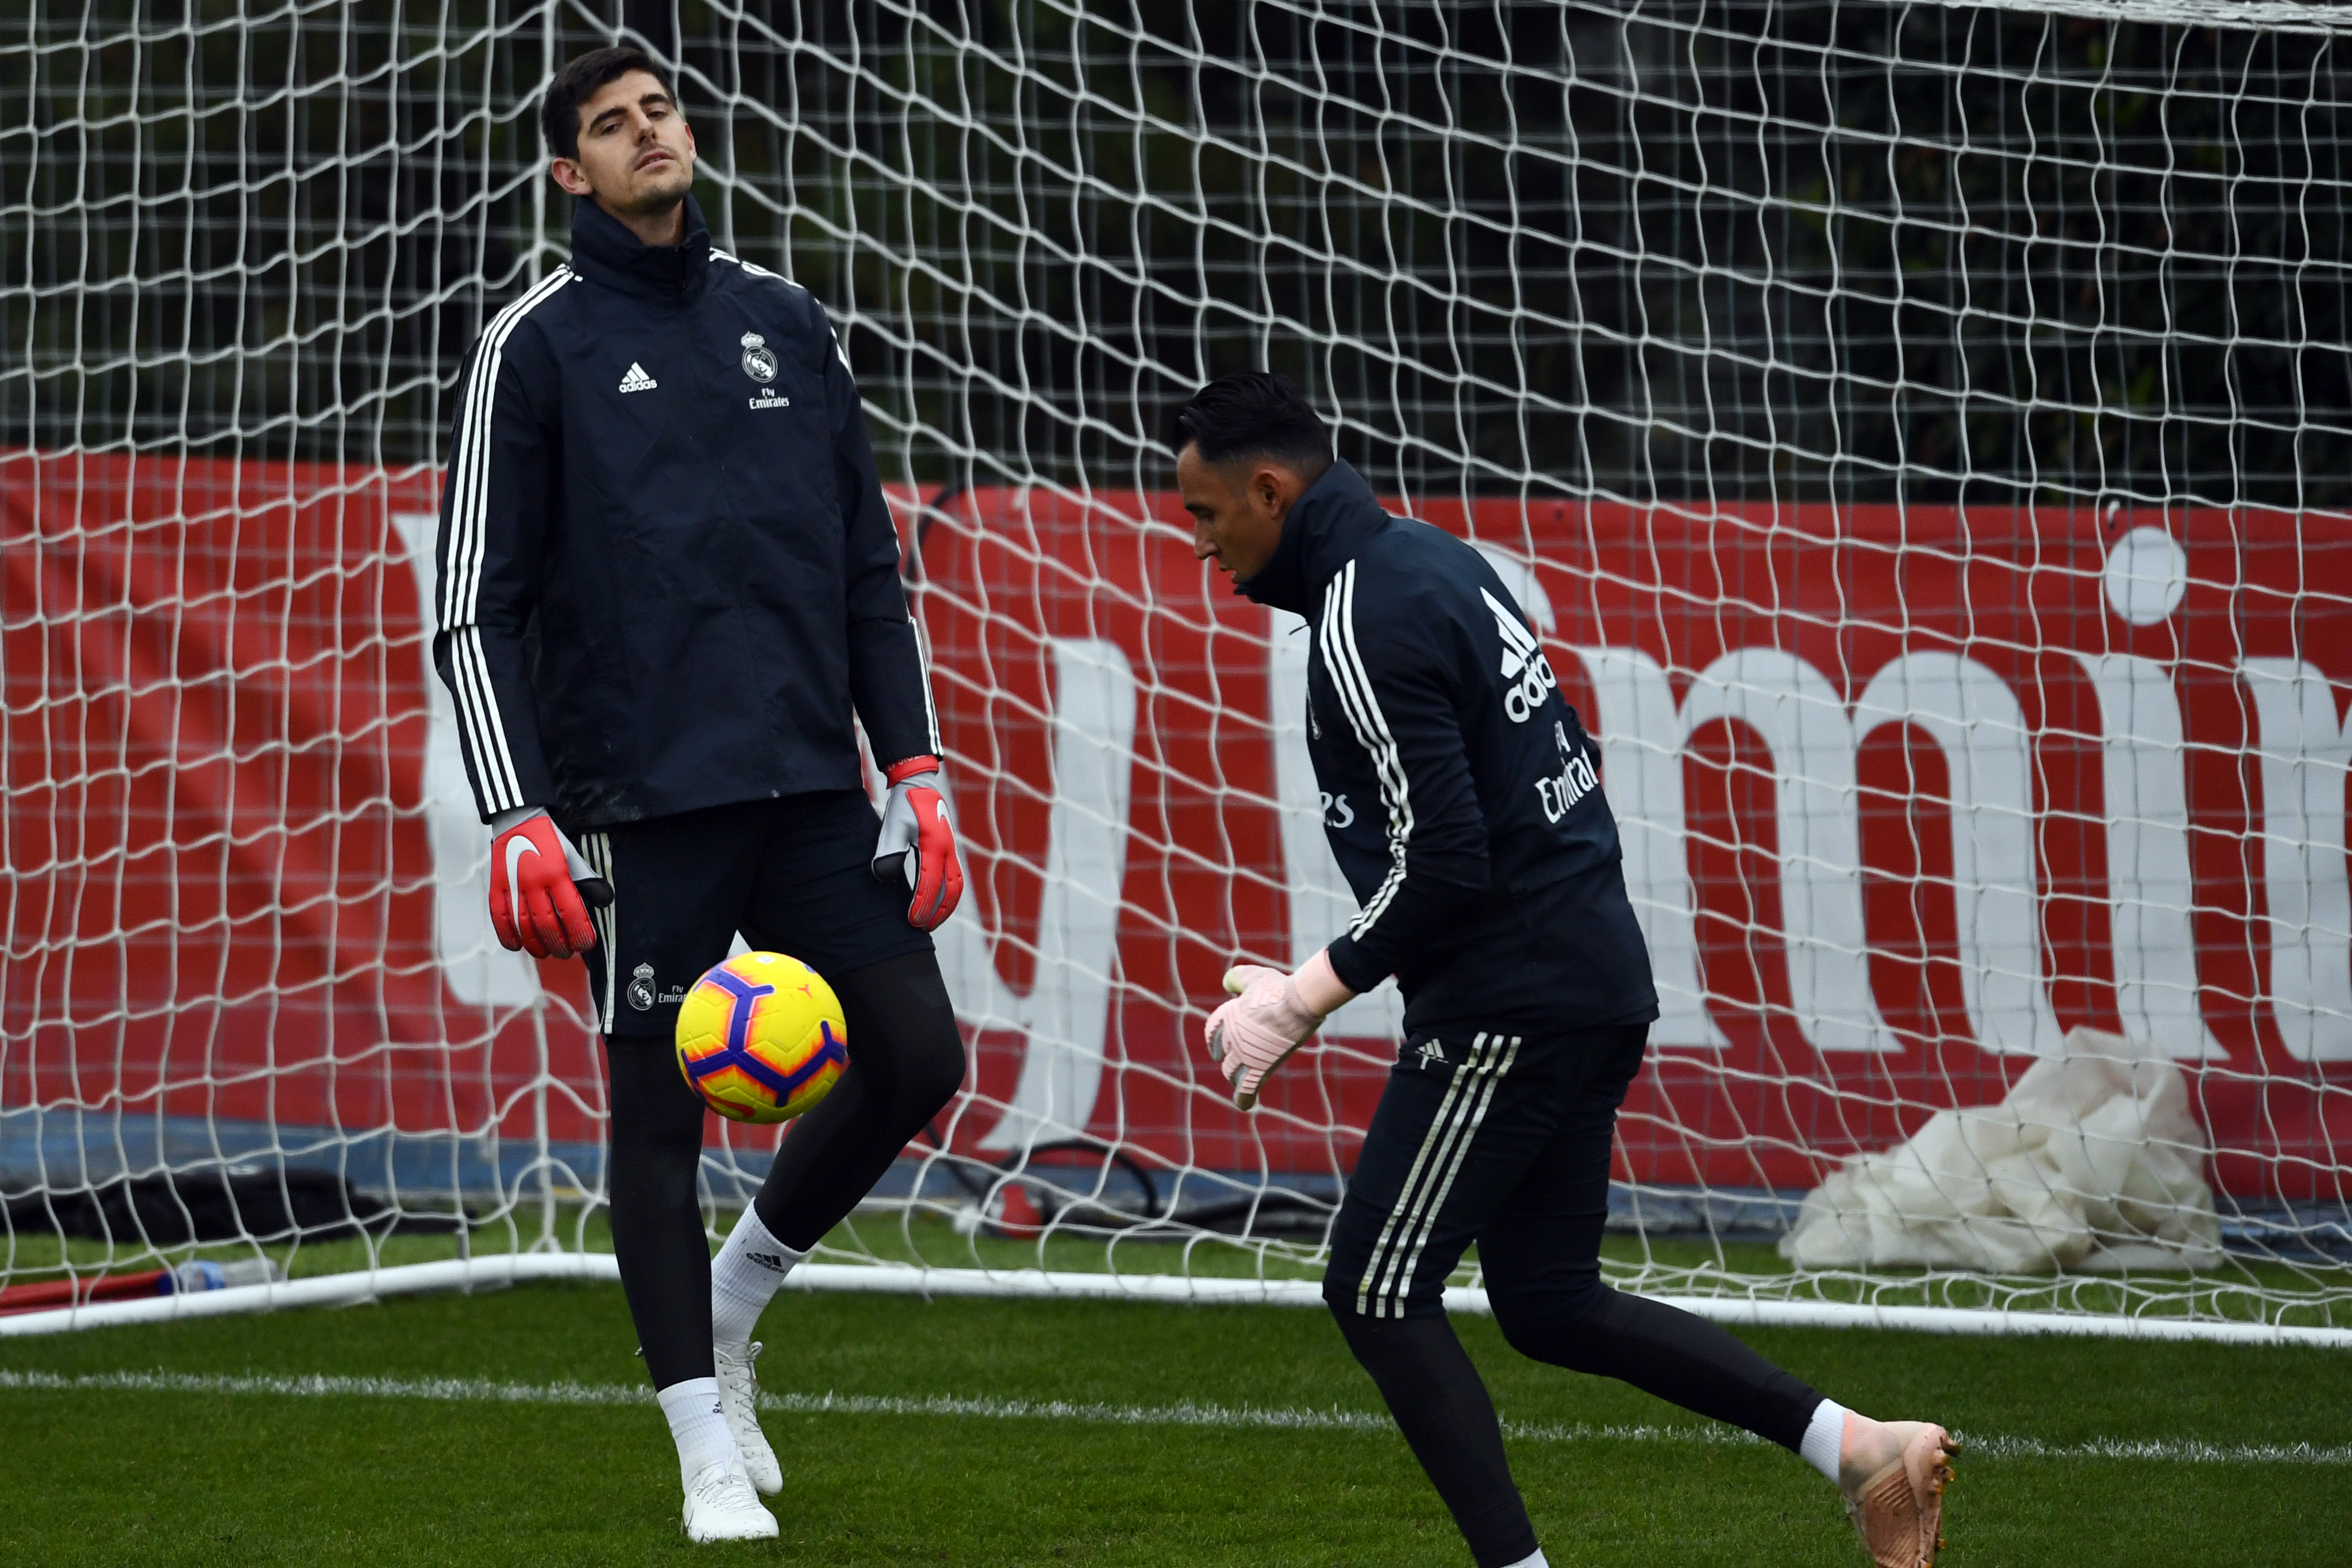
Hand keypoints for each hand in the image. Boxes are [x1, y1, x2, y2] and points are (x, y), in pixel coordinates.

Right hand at [486, 808, 608, 958]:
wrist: (518, 820)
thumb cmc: (550, 841)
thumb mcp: (574, 857)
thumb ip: (587, 881)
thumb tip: (603, 901)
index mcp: (557, 873)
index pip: (571, 912)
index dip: (579, 933)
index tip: (585, 945)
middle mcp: (534, 881)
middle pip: (546, 925)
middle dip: (559, 945)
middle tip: (566, 953)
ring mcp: (513, 885)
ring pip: (523, 926)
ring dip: (536, 945)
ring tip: (546, 953)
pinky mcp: (496, 886)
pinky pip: (500, 917)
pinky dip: (507, 935)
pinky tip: (517, 946)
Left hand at [872, 755, 964, 930]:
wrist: (918, 784)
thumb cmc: (902, 805)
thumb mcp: (891, 827)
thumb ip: (888, 852)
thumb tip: (883, 877)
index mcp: (934, 844)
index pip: (930, 883)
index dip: (922, 904)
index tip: (912, 921)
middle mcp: (947, 849)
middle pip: (950, 889)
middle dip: (938, 912)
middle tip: (922, 928)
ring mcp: (951, 849)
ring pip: (956, 885)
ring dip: (947, 906)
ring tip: (932, 922)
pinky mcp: (949, 849)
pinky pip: (955, 877)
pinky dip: (949, 895)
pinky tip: (938, 903)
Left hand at [1203, 949, 1354, 1109]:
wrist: (1298, 1002)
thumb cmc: (1279, 987)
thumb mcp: (1254, 976)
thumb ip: (1237, 979)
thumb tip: (1228, 985)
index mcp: (1228, 1017)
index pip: (1213, 1032)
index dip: (1215, 1039)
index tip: (1218, 1046)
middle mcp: (1232, 1038)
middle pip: (1223, 1054)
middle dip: (1228, 1058)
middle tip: (1238, 1060)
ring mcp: (1245, 1054)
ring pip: (1232, 1072)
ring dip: (1235, 1076)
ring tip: (1241, 1079)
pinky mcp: (1261, 1067)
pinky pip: (1247, 1088)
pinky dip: (1244, 1098)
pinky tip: (1243, 1105)